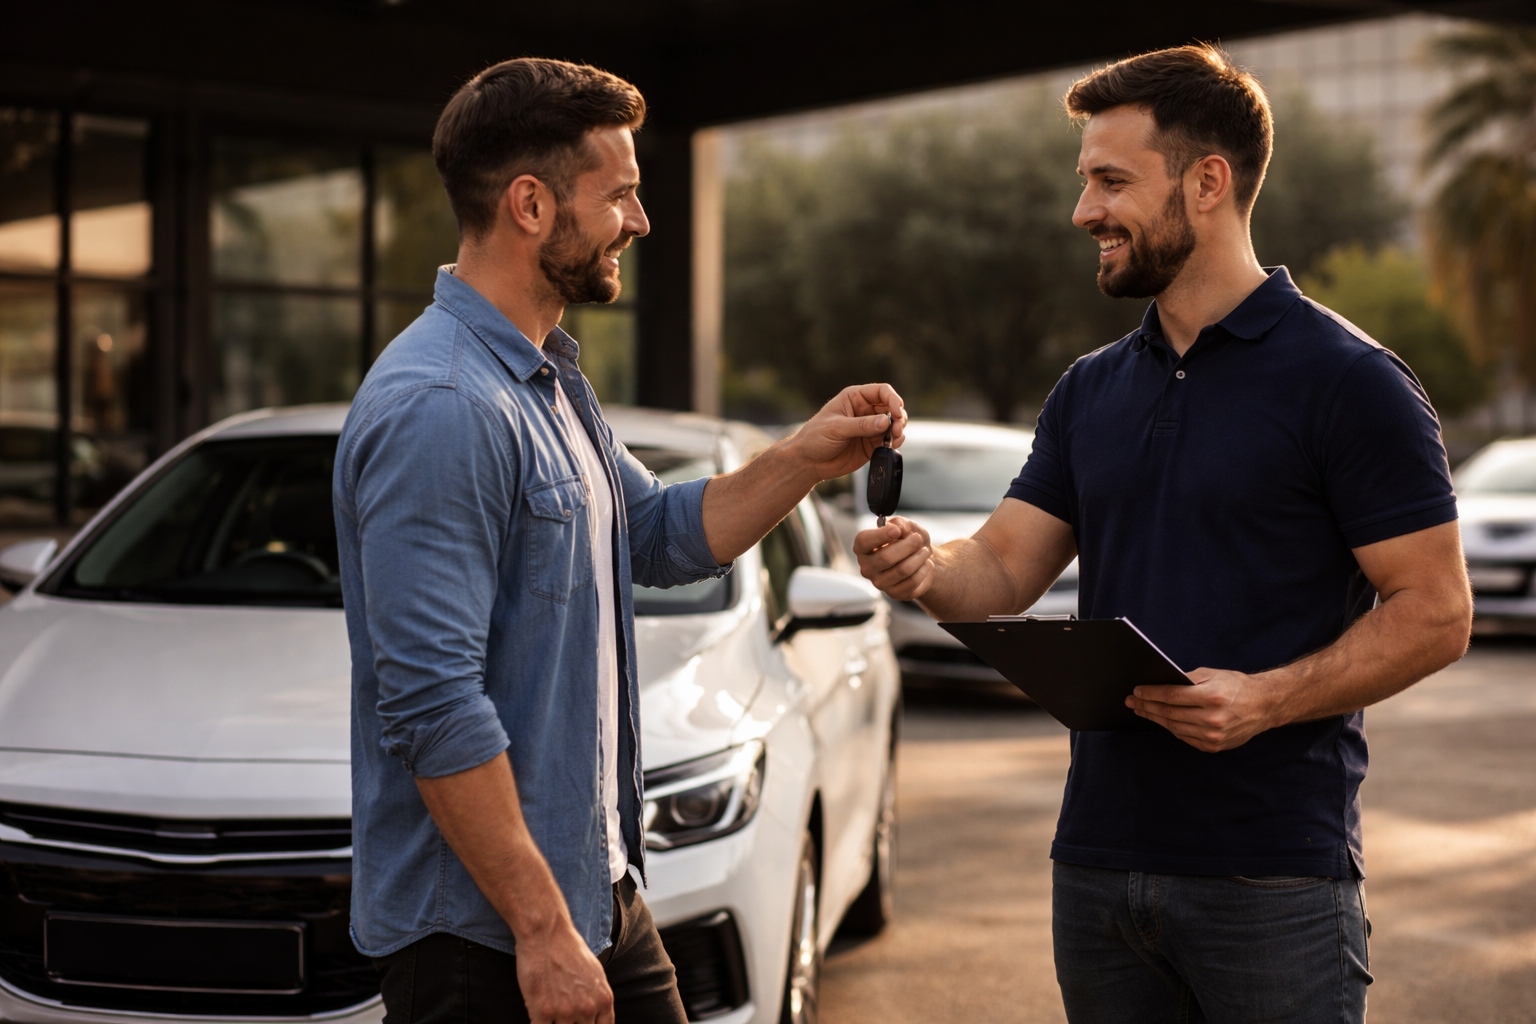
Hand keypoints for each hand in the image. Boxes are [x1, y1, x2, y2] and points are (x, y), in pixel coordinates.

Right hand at [515, 920, 614, 1023]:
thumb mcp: (596, 974)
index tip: (583, 1023)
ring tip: (552, 1012)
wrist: (546, 934)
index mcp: (603, 1000)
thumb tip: (597, 1015)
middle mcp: (587, 1009)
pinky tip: (540, 1017)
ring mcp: (564, 1012)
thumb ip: (598, 999)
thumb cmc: (569, 949)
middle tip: (566, 1016)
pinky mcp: (541, 1012)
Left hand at [784, 383, 906, 480]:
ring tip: (894, 438)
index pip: (881, 391)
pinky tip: (891, 446)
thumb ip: (862, 425)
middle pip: (891, 408)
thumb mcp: (836, 428)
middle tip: (896, 429)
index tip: (897, 411)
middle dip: (899, 417)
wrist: (808, 462)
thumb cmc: (815, 438)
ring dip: (898, 430)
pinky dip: (894, 443)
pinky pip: (889, 441)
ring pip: (893, 425)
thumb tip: (886, 422)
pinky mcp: (871, 445)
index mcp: (854, 398)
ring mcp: (869, 428)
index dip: (892, 399)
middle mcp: (865, 411)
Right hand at [854, 517, 933, 600]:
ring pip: (902, 570)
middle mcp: (867, 567)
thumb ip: (900, 523)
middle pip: (886, 557)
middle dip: (907, 546)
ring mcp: (879, 583)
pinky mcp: (894, 593)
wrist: (918, 557)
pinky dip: (924, 570)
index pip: (864, 541)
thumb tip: (900, 528)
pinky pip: (912, 582)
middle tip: (918, 539)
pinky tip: (926, 564)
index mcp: (862, 547)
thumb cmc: (906, 539)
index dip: (880, 535)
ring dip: (919, 557)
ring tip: (925, 551)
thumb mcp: (904, 526)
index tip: (897, 531)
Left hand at [1126, 667, 1278, 751]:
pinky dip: (1172, 729)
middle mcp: (1212, 718)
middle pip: (1169, 713)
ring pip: (1174, 728)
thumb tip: (1161, 683)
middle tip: (1132, 702)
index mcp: (1212, 697)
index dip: (1151, 694)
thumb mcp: (1213, 674)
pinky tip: (1161, 721)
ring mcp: (1213, 735)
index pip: (1172, 696)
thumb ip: (1188, 679)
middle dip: (1147, 706)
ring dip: (1155, 719)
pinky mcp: (1214, 746)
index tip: (1137, 691)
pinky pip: (1185, 738)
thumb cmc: (1237, 686)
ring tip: (1142, 711)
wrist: (1264, 706)